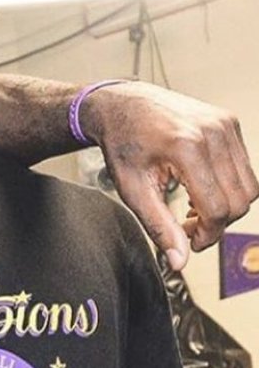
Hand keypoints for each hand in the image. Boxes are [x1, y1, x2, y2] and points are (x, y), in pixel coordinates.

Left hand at [81, 83, 256, 269]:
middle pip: (240, 200)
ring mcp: (226, 125)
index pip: (218, 208)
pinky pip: (244, 168)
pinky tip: (199, 189)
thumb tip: (180, 261)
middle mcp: (214, 132)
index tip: (189, 242)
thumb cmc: (122, 145)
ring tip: (192, 209)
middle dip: (217, 223)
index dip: (207, 234)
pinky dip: (227, 187)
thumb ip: (158, 226)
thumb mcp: (132, 189)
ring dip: (225, 207)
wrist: (122, 106)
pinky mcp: (230, 123)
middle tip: (188, 228)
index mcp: (187, 147)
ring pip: (248, 186)